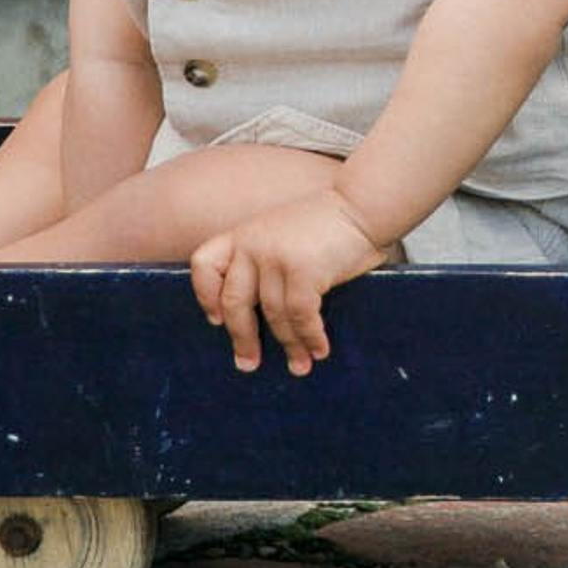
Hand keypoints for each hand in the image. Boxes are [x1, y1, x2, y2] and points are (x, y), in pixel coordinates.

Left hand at [188, 187, 390, 375]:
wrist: (363, 203)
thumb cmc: (330, 222)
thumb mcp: (284, 232)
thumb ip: (267, 260)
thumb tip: (264, 313)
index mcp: (245, 234)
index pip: (204, 264)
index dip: (206, 296)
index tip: (217, 319)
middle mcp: (253, 244)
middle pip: (234, 301)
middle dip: (242, 338)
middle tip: (249, 363)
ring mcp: (276, 257)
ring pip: (273, 315)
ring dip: (289, 345)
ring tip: (301, 364)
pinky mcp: (302, 270)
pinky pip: (300, 316)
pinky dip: (310, 337)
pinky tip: (319, 349)